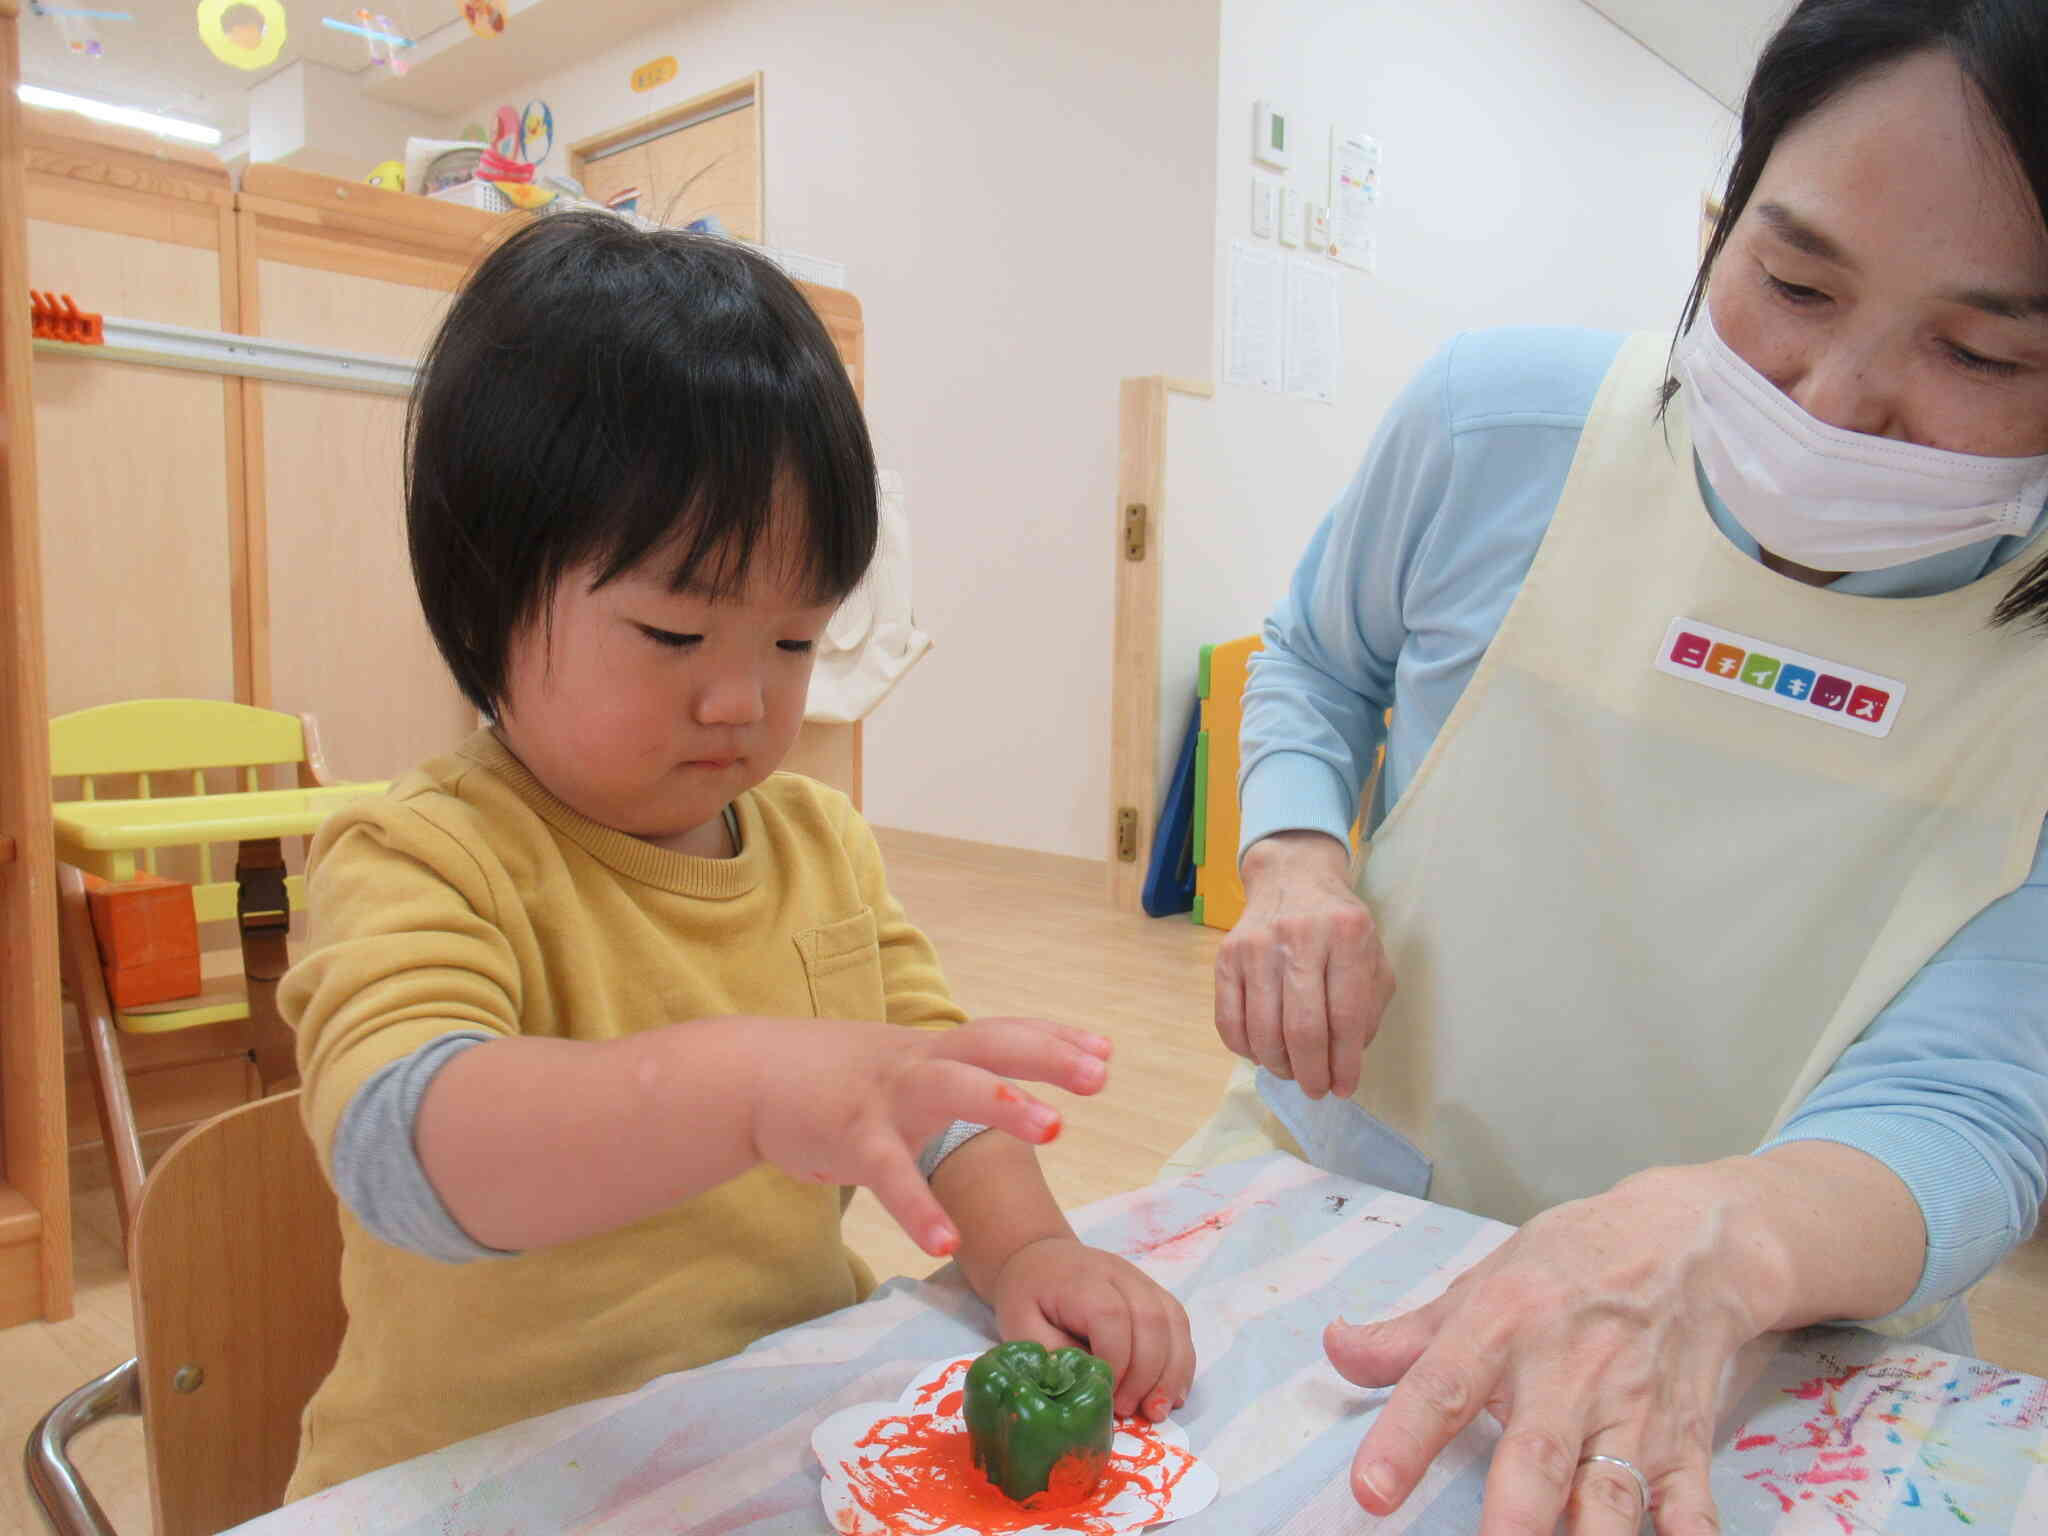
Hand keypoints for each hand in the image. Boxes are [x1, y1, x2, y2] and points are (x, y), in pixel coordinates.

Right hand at [750, 1016, 1110, 1258]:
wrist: (749, 1074)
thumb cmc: (839, 1078)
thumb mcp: (904, 1066)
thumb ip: (954, 1072)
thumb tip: (1014, 1083)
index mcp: (934, 1050)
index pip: (1003, 1033)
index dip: (1054, 1038)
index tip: (1105, 1050)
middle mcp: (917, 1063)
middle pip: (989, 1044)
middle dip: (1047, 1055)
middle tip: (1099, 1074)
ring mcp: (884, 1096)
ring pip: (949, 1088)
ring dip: (1003, 1101)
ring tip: (1054, 1127)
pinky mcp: (848, 1137)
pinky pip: (889, 1175)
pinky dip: (918, 1206)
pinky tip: (945, 1240)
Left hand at [992, 1236, 1196, 1420]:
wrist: (1040, 1258)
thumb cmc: (1027, 1296)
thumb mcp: (1020, 1326)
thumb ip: (1053, 1354)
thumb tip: (1089, 1384)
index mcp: (1082, 1281)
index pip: (1111, 1316)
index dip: (1116, 1361)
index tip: (1106, 1397)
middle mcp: (1119, 1275)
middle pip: (1151, 1319)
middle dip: (1147, 1374)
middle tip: (1130, 1411)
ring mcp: (1142, 1282)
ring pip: (1173, 1322)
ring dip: (1172, 1372)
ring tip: (1157, 1411)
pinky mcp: (1154, 1294)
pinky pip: (1179, 1325)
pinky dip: (1181, 1362)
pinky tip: (1172, 1393)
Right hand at [1216, 830, 1393, 1097]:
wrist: (1292, 878)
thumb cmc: (1339, 926)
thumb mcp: (1372, 955)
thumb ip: (1369, 1004)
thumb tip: (1348, 1058)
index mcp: (1346, 934)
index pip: (1346, 1016)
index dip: (1345, 1063)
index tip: (1344, 1088)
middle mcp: (1300, 936)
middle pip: (1302, 1029)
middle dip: (1311, 1073)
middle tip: (1317, 1089)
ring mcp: (1256, 946)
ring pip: (1263, 1031)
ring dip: (1279, 1066)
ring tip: (1292, 1072)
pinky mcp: (1226, 956)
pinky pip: (1229, 1021)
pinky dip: (1246, 1049)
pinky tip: (1263, 1053)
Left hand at [1324, 1163, 1791, 1534]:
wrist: (1688, 1240)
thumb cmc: (1568, 1265)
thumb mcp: (1481, 1281)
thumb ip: (1406, 1334)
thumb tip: (1334, 1351)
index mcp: (1503, 1323)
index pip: (1443, 1384)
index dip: (1404, 1439)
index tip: (1371, 1491)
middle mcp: (1568, 1371)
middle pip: (1538, 1454)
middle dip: (1515, 1514)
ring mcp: (1632, 1411)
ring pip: (1614, 1492)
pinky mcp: (1686, 1441)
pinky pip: (1692, 1505)